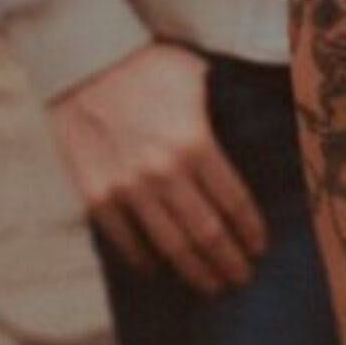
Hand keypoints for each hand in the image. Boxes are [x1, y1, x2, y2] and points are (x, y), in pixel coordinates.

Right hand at [49, 40, 269, 293]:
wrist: (85, 60)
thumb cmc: (150, 64)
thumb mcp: (201, 78)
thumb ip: (223, 113)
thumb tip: (260, 126)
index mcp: (196, 144)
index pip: (234, 203)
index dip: (250, 231)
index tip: (260, 248)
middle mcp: (163, 173)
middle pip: (206, 234)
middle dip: (228, 262)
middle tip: (242, 279)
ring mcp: (126, 188)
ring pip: (169, 246)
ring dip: (194, 270)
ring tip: (211, 285)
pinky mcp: (94, 195)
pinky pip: (124, 241)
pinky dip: (143, 260)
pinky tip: (158, 268)